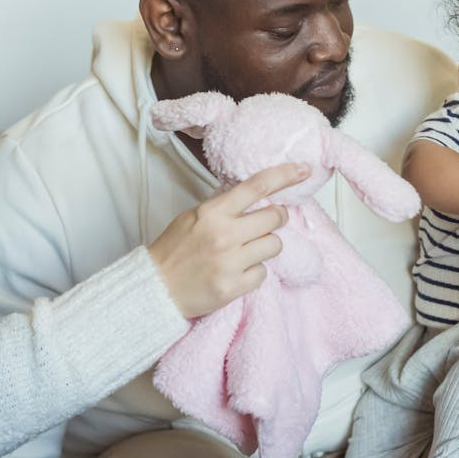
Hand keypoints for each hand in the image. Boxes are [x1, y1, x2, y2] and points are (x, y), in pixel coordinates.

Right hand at [149, 162, 308, 318]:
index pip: (256, 186)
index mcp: (213, 212)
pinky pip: (263, 273)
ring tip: (245, 252)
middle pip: (275, 217)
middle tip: (265, 224)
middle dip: (276, 218)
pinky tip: (237, 272)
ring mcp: (230, 262)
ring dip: (265, 247)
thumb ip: (222, 206)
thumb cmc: (174, 250)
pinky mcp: (234, 287)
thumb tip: (253, 194)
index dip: (284, 175)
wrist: (155, 287)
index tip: (303, 170)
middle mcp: (224, 235)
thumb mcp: (192, 217)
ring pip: (274, 245)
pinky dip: (254, 272)